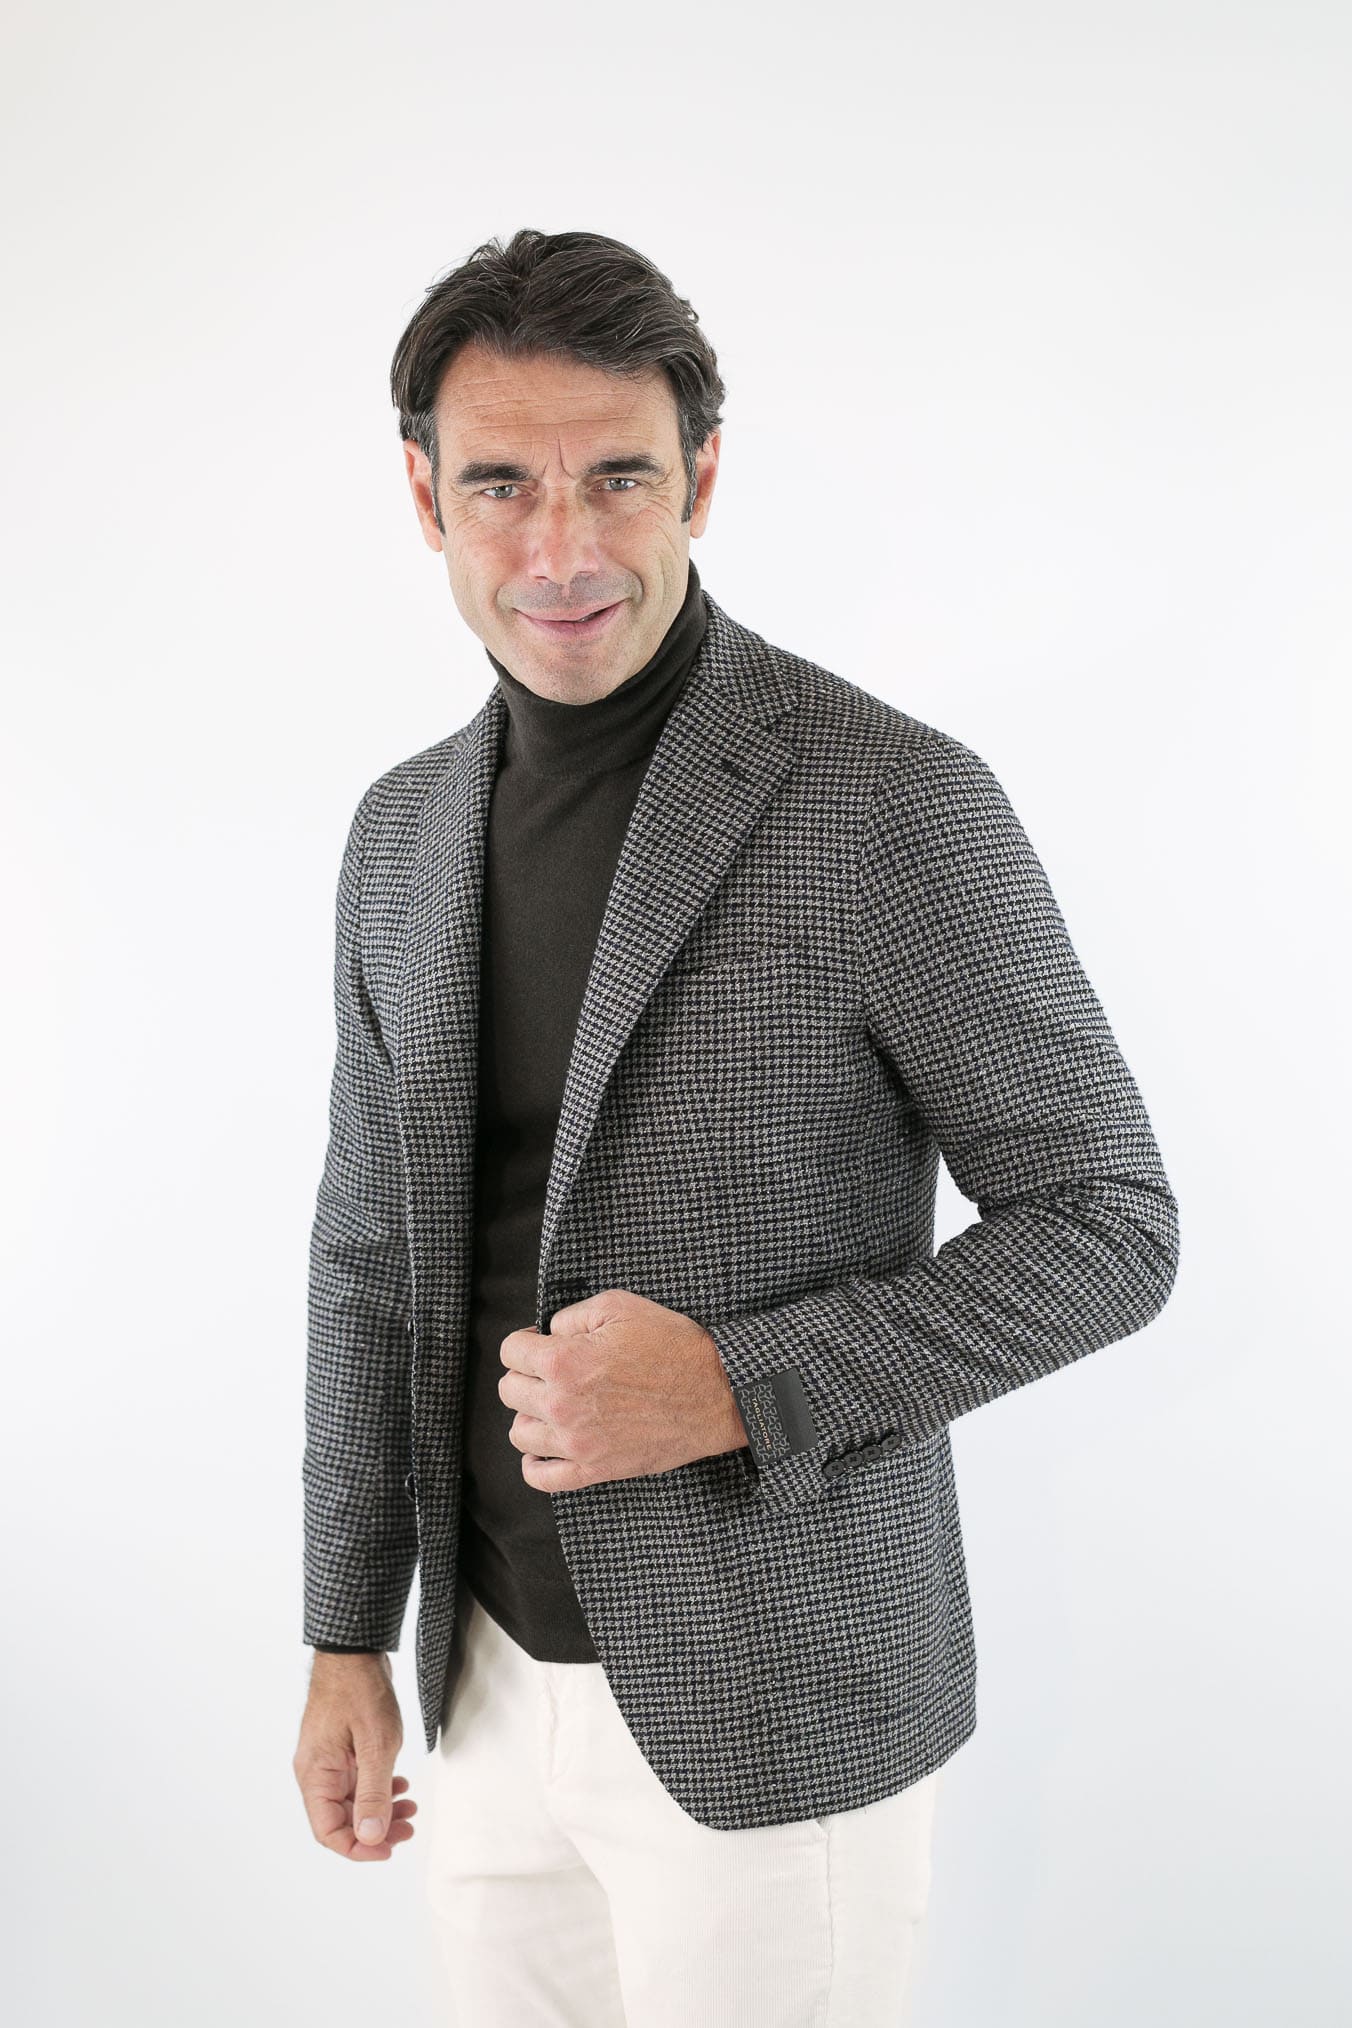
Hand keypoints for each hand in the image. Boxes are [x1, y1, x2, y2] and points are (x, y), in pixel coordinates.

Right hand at [293, 1653, 416, 1860]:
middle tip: (408, 1827)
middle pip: (341, 1820)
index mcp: (315, 1775)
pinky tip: (399, 1784)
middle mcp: (316, 1772)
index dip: (359, 1847)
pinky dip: (378, 1788)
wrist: (354, 1651)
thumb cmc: (360, 1690)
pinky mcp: (340, 1750)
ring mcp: (327, 1760)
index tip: (388, 1848)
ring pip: (351, 1801)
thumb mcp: (375, 1744)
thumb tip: (370, 1836)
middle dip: (376, 1829)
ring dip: (381, 1808)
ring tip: (410, 1806)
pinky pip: (356, 1781)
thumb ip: (374, 1792)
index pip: (328, 1832)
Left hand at [498, 1286, 748, 1492]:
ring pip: (519, 1433)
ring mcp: (576, 1442)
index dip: (524, 1341)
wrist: (716, 1393)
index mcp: (564, 1361)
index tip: (537, 1342)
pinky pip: (542, 1477)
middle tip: (548, 1371)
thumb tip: (550, 1331)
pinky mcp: (594, 1469)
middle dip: (525, 1375)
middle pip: (509, 1391)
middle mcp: (561, 1404)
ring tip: (551, 1405)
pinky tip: (543, 1447)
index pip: (510, 1351)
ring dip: (529, 1415)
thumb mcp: (620, 1307)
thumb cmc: (673, 1347)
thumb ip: (572, 1315)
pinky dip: (533, 1465)